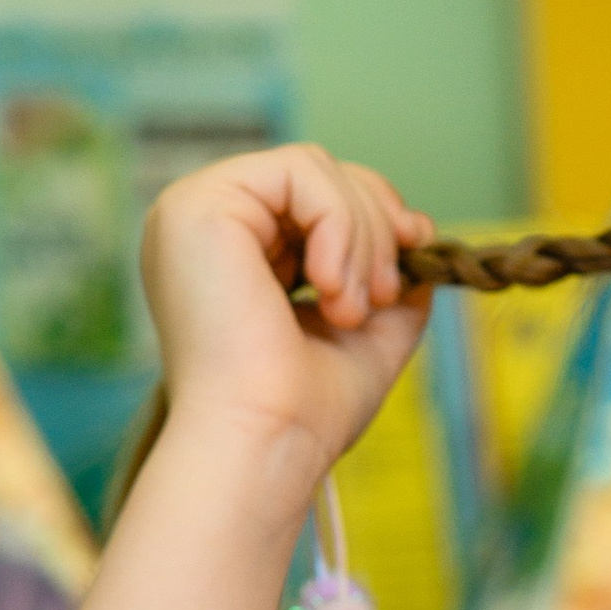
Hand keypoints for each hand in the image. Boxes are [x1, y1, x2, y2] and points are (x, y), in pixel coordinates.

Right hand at [140, 146, 431, 498]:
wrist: (266, 441)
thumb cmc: (306, 406)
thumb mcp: (370, 327)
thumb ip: (390, 274)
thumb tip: (417, 228)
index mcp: (233, 249)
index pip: (315, 194)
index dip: (376, 213)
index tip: (416, 254)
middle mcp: (206, 223)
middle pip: (320, 174)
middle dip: (376, 228)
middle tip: (380, 298)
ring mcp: (193, 209)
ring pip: (314, 168)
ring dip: (361, 236)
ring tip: (351, 307)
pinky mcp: (196, 205)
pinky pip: (299, 171)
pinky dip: (339, 225)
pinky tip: (329, 289)